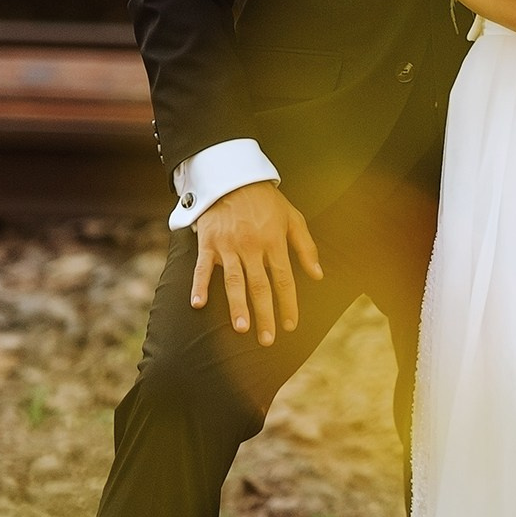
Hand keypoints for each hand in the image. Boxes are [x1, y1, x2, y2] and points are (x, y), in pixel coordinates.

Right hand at [191, 183, 322, 346]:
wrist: (233, 177)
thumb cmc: (266, 201)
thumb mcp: (293, 218)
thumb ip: (306, 247)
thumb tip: (318, 275)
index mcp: (274, 242)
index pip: (284, 279)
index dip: (288, 304)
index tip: (290, 326)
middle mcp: (252, 246)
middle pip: (260, 286)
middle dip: (264, 314)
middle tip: (267, 340)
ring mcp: (229, 245)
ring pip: (234, 281)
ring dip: (237, 306)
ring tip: (242, 329)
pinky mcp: (208, 242)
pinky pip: (203, 267)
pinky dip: (199, 285)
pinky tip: (197, 304)